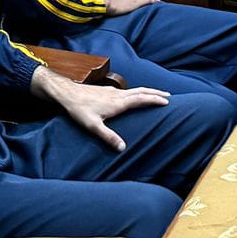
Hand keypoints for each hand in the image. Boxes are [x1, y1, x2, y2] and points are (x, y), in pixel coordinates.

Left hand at [48, 77, 169, 151]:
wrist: (67, 93)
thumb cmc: (79, 110)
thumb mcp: (93, 126)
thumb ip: (108, 137)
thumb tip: (123, 148)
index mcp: (118, 102)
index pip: (141, 99)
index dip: (154, 100)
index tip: (167, 102)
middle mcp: (118, 95)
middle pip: (141, 91)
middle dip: (156, 93)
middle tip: (168, 96)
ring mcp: (113, 92)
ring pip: (135, 89)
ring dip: (148, 91)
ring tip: (156, 95)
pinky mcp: (107, 91)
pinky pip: (128, 91)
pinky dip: (138, 92)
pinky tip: (135, 97)